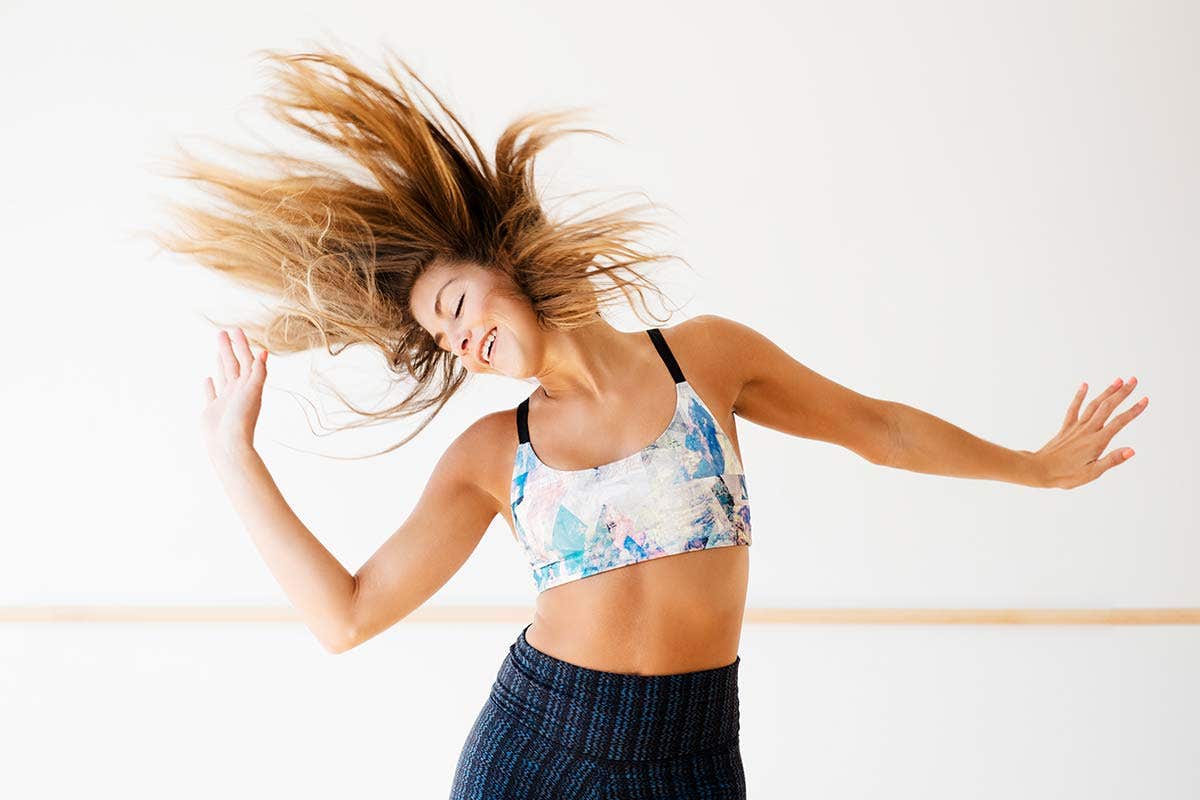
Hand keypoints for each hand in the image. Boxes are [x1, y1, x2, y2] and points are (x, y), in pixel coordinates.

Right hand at [201, 327, 267, 462]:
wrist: (229, 445)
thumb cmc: (242, 419)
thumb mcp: (252, 392)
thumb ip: (258, 373)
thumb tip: (264, 353)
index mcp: (248, 386)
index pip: (245, 360)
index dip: (241, 345)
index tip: (234, 330)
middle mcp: (238, 391)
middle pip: (233, 364)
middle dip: (229, 348)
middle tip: (221, 332)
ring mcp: (225, 400)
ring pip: (224, 376)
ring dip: (221, 362)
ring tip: (219, 349)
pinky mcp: (212, 410)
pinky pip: (211, 394)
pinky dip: (210, 385)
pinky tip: (208, 378)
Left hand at [1031, 376, 1147, 488]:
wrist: (1038, 470)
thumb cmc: (1065, 475)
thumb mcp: (1092, 473)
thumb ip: (1112, 460)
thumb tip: (1131, 450)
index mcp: (1096, 442)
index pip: (1119, 422)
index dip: (1133, 410)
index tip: (1145, 399)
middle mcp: (1087, 431)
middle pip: (1107, 407)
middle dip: (1122, 393)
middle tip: (1134, 380)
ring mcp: (1076, 427)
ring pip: (1093, 405)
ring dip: (1106, 392)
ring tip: (1118, 380)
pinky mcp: (1066, 428)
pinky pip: (1073, 409)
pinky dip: (1080, 396)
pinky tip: (1085, 385)